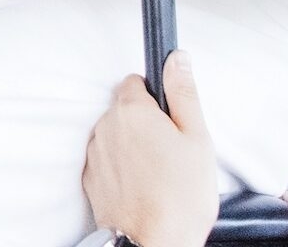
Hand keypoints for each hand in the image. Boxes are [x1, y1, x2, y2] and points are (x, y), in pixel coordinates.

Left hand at [83, 52, 217, 246]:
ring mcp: (95, 154)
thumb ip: (183, 93)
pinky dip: (122, 167)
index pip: (135, 81)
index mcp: (132, 111)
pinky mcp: (91, 179)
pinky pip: (107, 160)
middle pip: (124, 109)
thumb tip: (177, 59)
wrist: (154, 243)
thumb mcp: (197, 138)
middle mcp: (106, 127)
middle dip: (146, 122)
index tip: (170, 115)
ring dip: (132, 145)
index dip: (156, 97)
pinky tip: (144, 184)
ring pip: (115, 135)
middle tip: (172, 149)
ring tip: (160, 172)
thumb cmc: (179, 197)